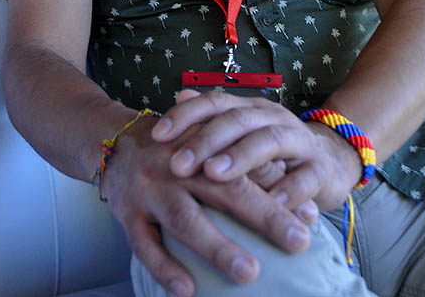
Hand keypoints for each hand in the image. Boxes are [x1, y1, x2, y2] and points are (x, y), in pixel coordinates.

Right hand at [102, 112, 313, 296]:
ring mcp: (151, 190)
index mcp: (205, 147)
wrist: (114, 143)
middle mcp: (180, 166)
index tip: (310, 218)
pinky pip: (144, 244)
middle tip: (299, 241)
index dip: (280, 190)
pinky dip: (164, 268)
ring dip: (217, 246)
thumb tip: (303, 205)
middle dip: (264, 216)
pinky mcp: (127, 213)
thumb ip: (251, 170)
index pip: (247, 167)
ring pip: (186, 218)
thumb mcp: (208, 146)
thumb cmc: (176, 150)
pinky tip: (187, 290)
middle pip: (225, 190)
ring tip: (249, 272)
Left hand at [152, 90, 361, 211]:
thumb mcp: (242, 134)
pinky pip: (306, 177)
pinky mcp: (320, 169)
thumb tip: (180, 95)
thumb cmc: (273, 153)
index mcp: (250, 109)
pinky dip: (288, 190)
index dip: (186, 116)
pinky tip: (270, 203)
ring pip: (270, 140)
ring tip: (215, 174)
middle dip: (206, 140)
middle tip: (178, 165)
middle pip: (238, 119)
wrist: (329, 162)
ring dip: (241, 156)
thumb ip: (212, 118)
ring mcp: (299, 141)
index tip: (156, 135)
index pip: (215, 103)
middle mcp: (273, 118)